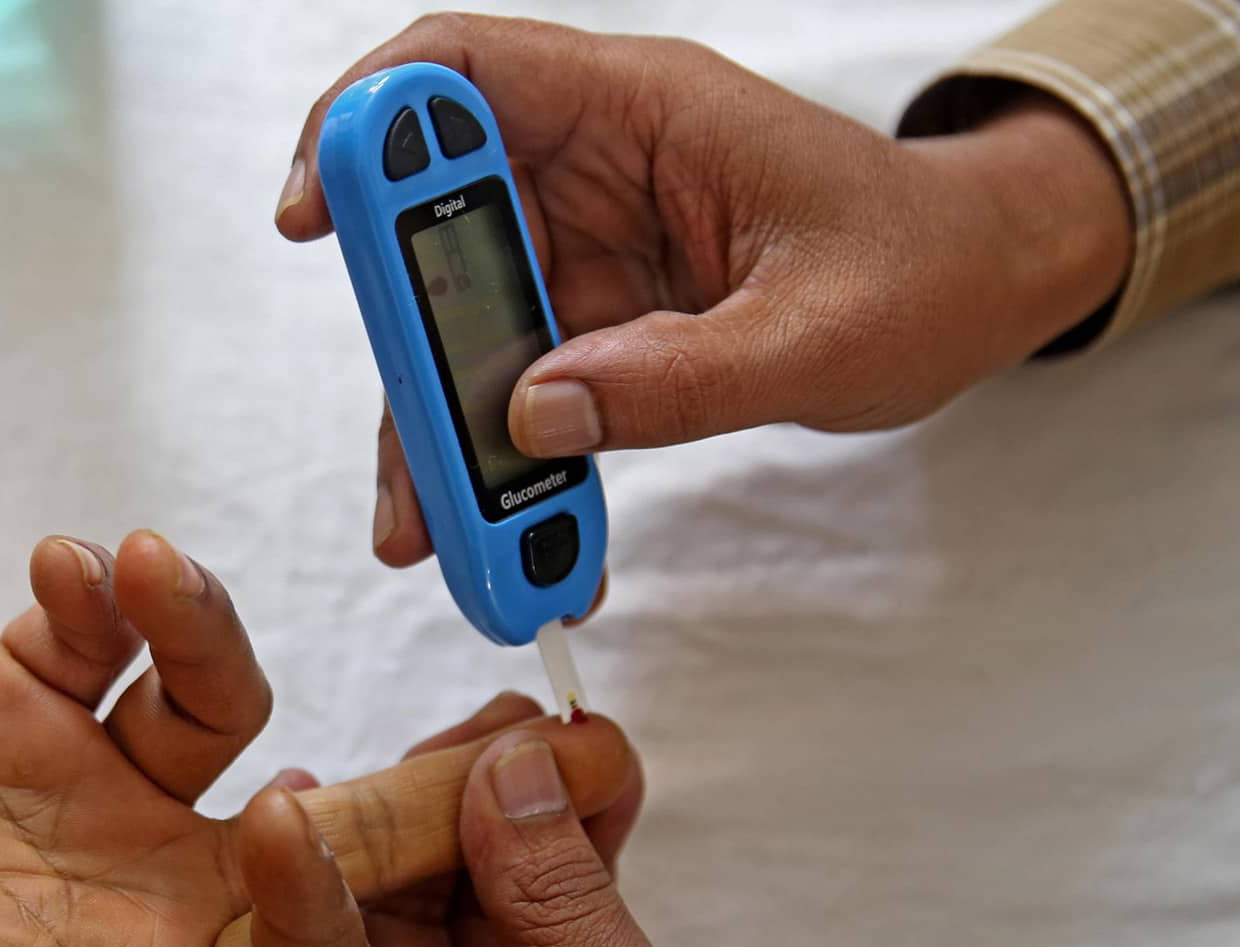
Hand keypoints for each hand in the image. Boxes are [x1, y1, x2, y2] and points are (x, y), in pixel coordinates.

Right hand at [0, 530, 639, 946]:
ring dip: (210, 632)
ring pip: (216, 699)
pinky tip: (73, 570)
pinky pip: (99, 636)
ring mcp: (87, 786)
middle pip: (320, 834)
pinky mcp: (16, 697)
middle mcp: (143, 894)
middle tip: (509, 715)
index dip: (331, 904)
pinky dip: (102, 597)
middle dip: (409, 782)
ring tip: (150, 574)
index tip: (286, 818)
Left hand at [238, 730, 907, 946]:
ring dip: (504, 833)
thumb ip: (555, 891)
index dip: (295, 875)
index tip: (307, 788)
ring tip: (554, 745)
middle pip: (369, 931)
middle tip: (486, 736)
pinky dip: (554, 880)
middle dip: (428, 822)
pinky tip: (592, 803)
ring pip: (450, 923)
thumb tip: (506, 774)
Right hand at [279, 14, 1131, 566]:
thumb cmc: (919, 271)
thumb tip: (534, 418)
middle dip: (399, 340)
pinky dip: (498, 460)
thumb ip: (681, 379)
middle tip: (403, 455)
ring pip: (458, 323)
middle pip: (432, 224)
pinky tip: (509, 535)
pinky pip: (510, 381)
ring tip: (443, 536)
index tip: (312, 219)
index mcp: (641, 111)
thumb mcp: (823, 336)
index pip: (460, 71)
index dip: (364, 125)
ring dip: (440, 428)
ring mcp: (584, 244)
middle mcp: (591, 168)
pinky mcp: (592, 314)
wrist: (972, 290)